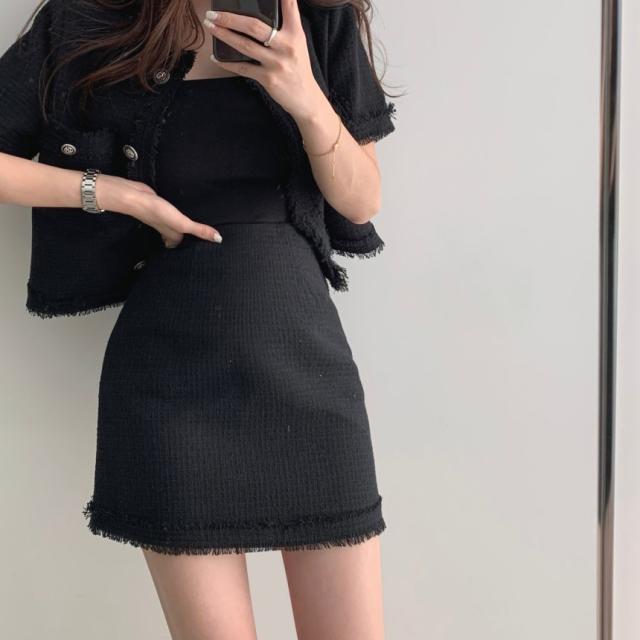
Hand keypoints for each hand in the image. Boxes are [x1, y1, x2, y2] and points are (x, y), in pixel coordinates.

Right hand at [96, 174, 222, 247]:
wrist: (132, 196)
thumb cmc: (156, 212)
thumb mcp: (181, 223)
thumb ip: (199, 230)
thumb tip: (219, 239)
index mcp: (172, 235)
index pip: (181, 245)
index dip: (190, 247)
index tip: (202, 249)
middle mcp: (166, 228)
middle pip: (177, 236)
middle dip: (186, 238)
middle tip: (200, 238)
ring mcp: (160, 217)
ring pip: (172, 225)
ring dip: (179, 226)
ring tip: (192, 226)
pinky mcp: (157, 205)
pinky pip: (167, 212)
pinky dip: (172, 213)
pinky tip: (175, 209)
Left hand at [203, 0, 324, 119]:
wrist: (306, 99)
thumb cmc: (299, 68)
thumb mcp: (298, 43)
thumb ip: (286, 25)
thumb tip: (270, 10)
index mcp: (295, 34)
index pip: (288, 7)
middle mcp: (286, 46)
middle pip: (254, 26)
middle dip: (230, 18)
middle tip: (213, 13)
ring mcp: (276, 63)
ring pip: (245, 45)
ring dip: (224, 35)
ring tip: (210, 26)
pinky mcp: (268, 79)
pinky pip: (243, 68)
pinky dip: (227, 63)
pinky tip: (215, 57)